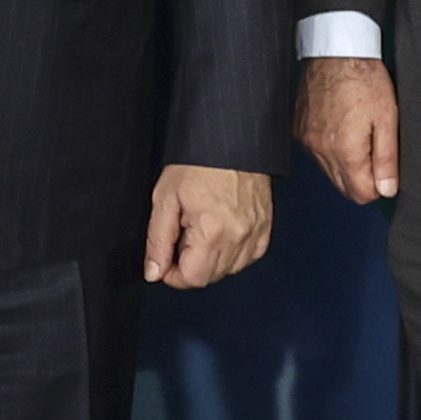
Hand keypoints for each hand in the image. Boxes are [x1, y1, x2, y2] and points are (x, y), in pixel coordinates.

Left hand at [146, 163, 272, 288]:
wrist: (230, 141)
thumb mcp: (165, 199)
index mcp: (212, 232)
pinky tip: (222, 235)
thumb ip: (158, 241)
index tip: (166, 263)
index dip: (174, 276)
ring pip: (231, 270)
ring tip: (201, 232)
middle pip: (212, 277)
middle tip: (181, 239)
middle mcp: (238, 237)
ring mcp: (256, 232)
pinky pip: (250, 257)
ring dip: (212, 261)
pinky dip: (235, 253)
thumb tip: (154, 272)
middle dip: (191, 267)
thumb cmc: (198, 162)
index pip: (193, 279)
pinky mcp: (266, 226)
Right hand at [295, 59, 398, 203]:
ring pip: (329, 172)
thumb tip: (388, 190)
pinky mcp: (299, 130)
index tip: (384, 168)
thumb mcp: (387, 119)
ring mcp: (307, 141)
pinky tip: (341, 127)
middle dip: (362, 179)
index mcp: (345, 151)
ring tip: (358, 134)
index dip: (378, 186)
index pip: (361, 195)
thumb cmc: (364, 79)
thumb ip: (387, 159)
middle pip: (343, 188)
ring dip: (346, 164)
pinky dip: (329, 149)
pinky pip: (316, 154)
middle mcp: (321, 151)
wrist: (335, 51)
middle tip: (374, 150)